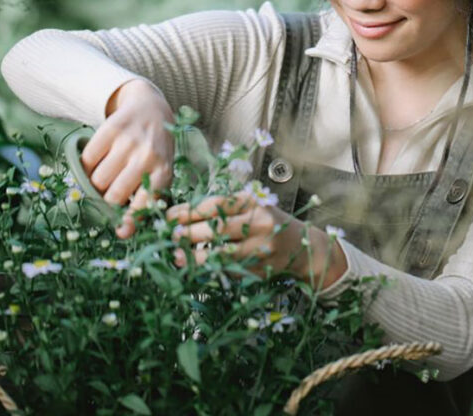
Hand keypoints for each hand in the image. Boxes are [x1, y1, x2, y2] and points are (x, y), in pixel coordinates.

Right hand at [81, 78, 174, 237]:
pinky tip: (96, 162)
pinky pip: (88, 158)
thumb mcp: (160, 171)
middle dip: (106, 202)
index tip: (120, 232)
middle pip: (114, 195)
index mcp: (163, 171)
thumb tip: (123, 233)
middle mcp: (148, 155)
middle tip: (107, 196)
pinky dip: (87, 165)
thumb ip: (146, 199)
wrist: (151, 108)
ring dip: (95, 184)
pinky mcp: (112, 127)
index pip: (144, 204)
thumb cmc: (155, 149)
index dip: (130, 221)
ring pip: (98, 179)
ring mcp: (129, 140)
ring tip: (103, 177)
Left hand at [166, 191, 347, 289]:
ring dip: (196, 256)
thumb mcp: (252, 207)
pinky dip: (210, 269)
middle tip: (171, 236)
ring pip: (222, 253)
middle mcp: (259, 223)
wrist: (302, 247)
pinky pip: (230, 269)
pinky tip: (196, 268)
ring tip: (177, 256)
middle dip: (190, 232)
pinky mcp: (259, 269)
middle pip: (218, 228)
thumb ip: (224, 210)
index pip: (216, 204)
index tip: (169, 215)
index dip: (190, 210)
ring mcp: (260, 248)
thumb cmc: (268, 222)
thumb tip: (184, 217)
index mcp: (253, 202)